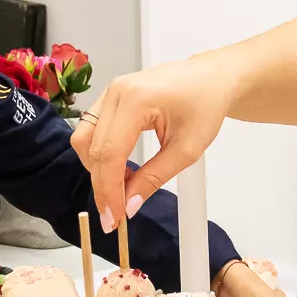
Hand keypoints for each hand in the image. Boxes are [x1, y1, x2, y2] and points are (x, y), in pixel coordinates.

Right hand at [71, 56, 241, 230]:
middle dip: (101, 185)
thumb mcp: (187, 149)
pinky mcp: (110, 97)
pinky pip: (92, 130)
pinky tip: (121, 171)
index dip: (109, 189)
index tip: (115, 217)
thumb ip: (155, 178)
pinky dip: (101, 155)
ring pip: (84, 139)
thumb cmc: (206, 105)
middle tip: (114, 214)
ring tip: (122, 190)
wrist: (212, 79)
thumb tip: (129, 205)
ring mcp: (110, 92)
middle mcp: (116, 92)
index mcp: (136, 99)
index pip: (110, 153)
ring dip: (97, 170)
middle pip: (92, 148)